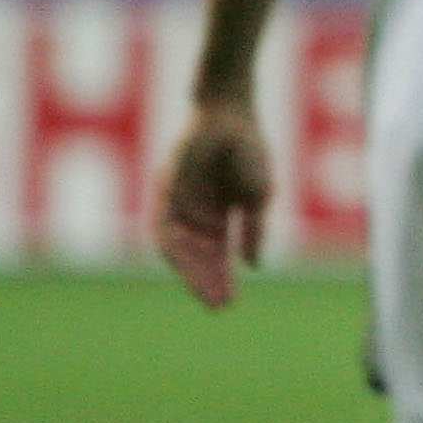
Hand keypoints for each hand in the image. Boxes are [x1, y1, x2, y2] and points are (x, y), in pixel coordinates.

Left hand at [156, 97, 272, 309]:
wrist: (229, 115)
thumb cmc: (247, 150)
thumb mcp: (259, 195)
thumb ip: (254, 229)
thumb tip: (253, 266)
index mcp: (218, 220)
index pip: (216, 259)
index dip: (221, 281)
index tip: (229, 305)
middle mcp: (195, 219)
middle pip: (197, 260)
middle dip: (206, 284)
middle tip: (217, 307)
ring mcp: (179, 207)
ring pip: (179, 250)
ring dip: (191, 272)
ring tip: (205, 291)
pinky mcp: (166, 193)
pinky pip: (164, 227)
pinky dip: (175, 246)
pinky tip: (188, 262)